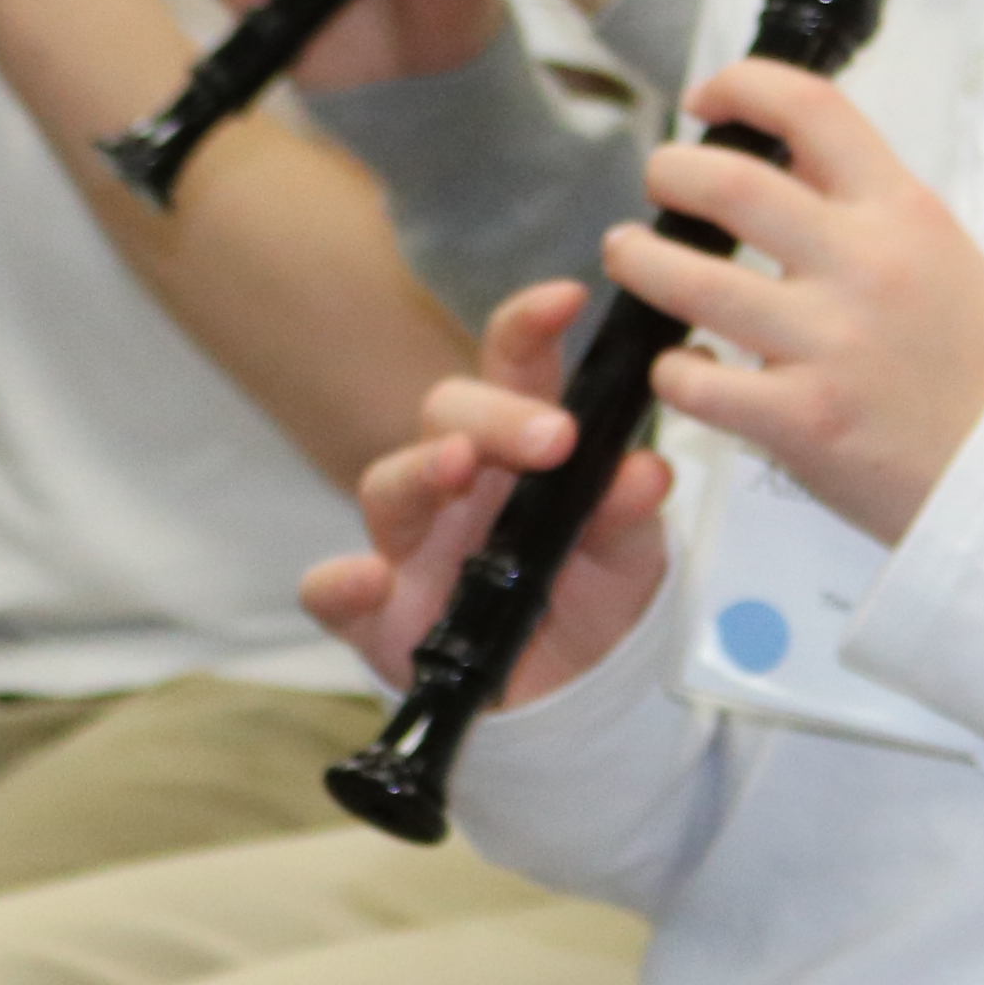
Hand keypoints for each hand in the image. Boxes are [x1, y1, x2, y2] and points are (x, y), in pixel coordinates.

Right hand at [303, 282, 671, 701]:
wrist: (575, 688)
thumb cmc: (591, 588)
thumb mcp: (629, 549)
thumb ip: (630, 509)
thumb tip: (647, 470)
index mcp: (519, 446)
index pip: (513, 366)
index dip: (530, 325)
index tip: (569, 296)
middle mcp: (455, 482)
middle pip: (447, 416)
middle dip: (495, 414)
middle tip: (554, 436)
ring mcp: (410, 545)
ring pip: (388, 488)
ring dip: (421, 471)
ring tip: (459, 466)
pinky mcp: (378, 615)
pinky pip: (336, 593)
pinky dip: (341, 584)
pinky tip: (365, 579)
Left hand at [607, 62, 983, 543]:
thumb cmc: (975, 361)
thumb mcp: (939, 249)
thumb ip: (863, 199)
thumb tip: (783, 144)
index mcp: (903, 213)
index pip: (811, 108)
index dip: (741, 85)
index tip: (708, 100)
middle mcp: (864, 265)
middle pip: (726, 183)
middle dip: (668, 172)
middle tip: (658, 184)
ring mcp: (828, 343)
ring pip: (687, 278)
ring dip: (638, 260)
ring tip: (630, 256)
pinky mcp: (799, 419)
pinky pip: (692, 380)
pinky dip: (670, 368)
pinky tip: (680, 364)